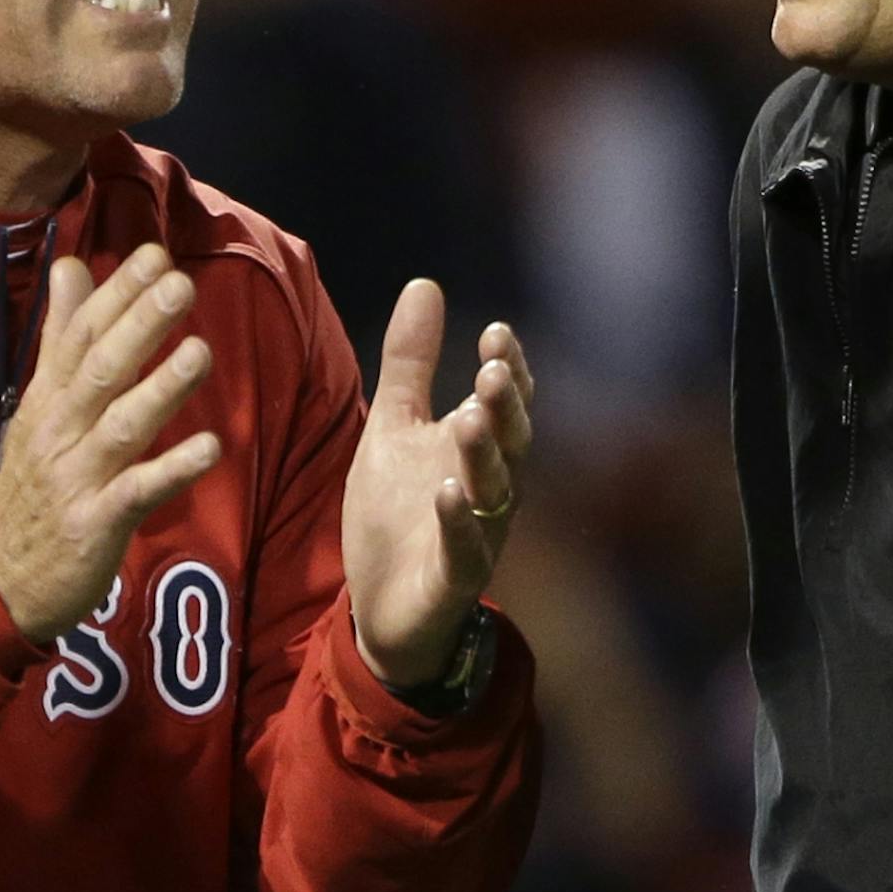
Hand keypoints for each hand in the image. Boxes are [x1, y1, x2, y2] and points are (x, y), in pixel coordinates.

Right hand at [0, 244, 220, 643]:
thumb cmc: (34, 481)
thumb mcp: (39, 402)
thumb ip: (61, 334)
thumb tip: (72, 264)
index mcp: (49, 397)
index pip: (81, 334)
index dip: (118, 294)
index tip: (154, 254)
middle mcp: (60, 429)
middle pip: (100, 369)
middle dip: (140, 325)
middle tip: (180, 282)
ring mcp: (76, 478)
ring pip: (119, 426)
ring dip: (160, 389)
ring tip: (201, 352)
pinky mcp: (94, 525)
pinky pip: (136, 493)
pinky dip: (171, 470)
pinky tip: (210, 449)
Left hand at [342, 279, 535, 688]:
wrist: (381, 607)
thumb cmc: (398, 513)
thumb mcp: (394, 427)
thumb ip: (410, 362)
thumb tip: (425, 284)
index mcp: (478, 447)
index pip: (505, 400)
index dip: (507, 367)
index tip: (495, 333)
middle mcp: (489, 487)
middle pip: (511, 441)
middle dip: (506, 406)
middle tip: (493, 370)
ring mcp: (477, 533)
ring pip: (494, 491)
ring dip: (484, 456)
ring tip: (469, 418)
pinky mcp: (452, 578)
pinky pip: (465, 550)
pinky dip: (458, 522)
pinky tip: (447, 494)